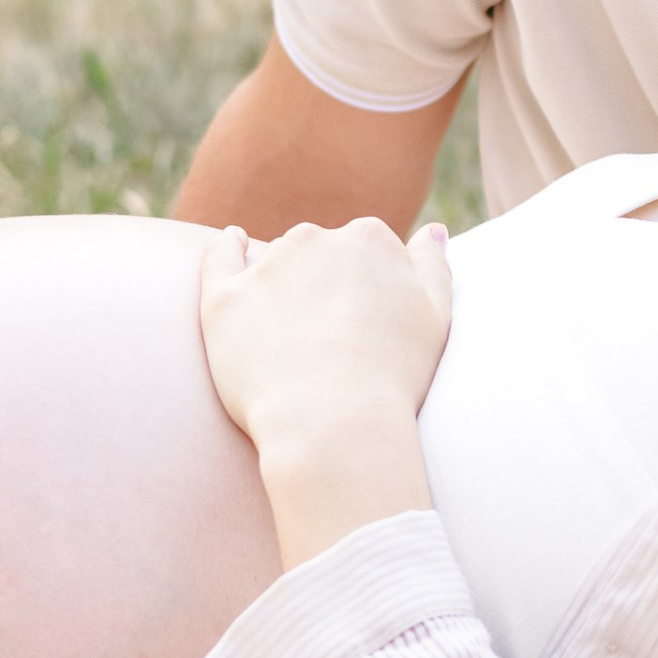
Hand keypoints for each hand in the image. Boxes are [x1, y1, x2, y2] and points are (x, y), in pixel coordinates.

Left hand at [198, 217, 452, 564]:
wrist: (335, 426)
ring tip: (292, 336)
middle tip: (331, 341)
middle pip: (320, 253)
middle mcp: (317, 238)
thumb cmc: (395, 378)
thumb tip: (432, 231)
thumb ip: (433, 266)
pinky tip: (234, 242)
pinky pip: (220, 258)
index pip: (367, 252)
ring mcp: (267, 266)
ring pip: (275, 262)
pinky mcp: (225, 298)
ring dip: (282, 284)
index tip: (367, 327)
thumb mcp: (436, 318)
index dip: (368, 291)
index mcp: (370, 239)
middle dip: (324, 285)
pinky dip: (227, 247)